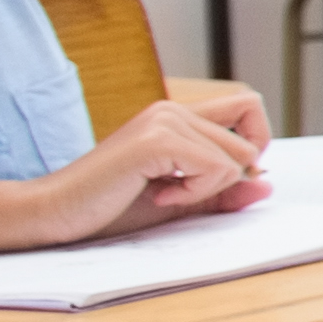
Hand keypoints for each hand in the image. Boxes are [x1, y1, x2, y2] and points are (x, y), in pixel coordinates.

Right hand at [29, 102, 270, 245]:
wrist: (54, 214)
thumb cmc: (109, 208)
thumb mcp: (178, 200)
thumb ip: (221, 191)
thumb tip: (268, 182)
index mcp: (177, 116)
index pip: (250, 107)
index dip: (254, 144)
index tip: (218, 177)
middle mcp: (172, 109)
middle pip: (249, 143)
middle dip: (224, 181)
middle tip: (174, 192)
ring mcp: (163, 120)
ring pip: (238, 158)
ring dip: (206, 189)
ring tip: (160, 192)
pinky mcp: (156, 140)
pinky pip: (217, 169)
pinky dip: (195, 192)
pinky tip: (156, 194)